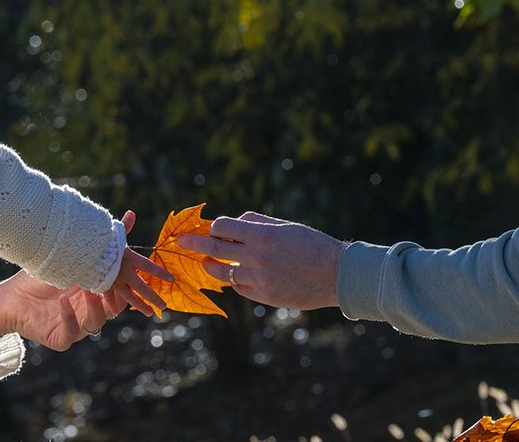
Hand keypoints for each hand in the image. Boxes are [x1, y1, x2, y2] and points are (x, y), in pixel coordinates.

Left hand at [0, 210, 161, 349]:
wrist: (9, 298)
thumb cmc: (40, 276)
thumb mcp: (71, 255)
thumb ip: (101, 241)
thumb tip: (130, 215)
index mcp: (97, 292)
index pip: (121, 289)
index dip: (131, 282)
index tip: (133, 268)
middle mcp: (90, 310)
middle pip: (114, 308)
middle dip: (120, 298)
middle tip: (116, 282)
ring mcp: (77, 326)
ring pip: (96, 322)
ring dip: (95, 306)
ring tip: (89, 289)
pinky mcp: (60, 338)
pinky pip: (70, 330)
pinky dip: (69, 315)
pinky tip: (62, 301)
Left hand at [177, 211, 348, 309]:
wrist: (337, 275)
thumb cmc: (313, 245)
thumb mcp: (286, 226)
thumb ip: (257, 223)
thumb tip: (235, 221)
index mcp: (262, 235)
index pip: (223, 227)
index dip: (214, 226)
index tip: (211, 228)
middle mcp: (256, 257)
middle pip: (214, 250)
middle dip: (194, 244)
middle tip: (181, 241)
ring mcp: (258, 279)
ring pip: (222, 273)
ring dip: (212, 266)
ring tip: (208, 263)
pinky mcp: (263, 296)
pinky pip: (239, 288)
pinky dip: (236, 281)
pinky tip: (239, 276)